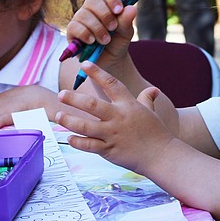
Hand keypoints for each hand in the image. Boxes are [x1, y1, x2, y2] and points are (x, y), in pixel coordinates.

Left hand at [56, 61, 173, 171]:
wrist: (161, 156)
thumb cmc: (156, 133)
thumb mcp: (151, 112)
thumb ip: (147, 99)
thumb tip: (153, 90)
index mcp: (128, 105)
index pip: (111, 83)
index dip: (97, 72)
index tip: (84, 64)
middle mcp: (118, 117)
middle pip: (92, 105)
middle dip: (74, 99)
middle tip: (61, 94)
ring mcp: (113, 134)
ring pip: (86, 126)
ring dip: (70, 121)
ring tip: (58, 115)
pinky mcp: (109, 150)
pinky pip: (89, 145)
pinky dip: (77, 142)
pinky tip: (69, 137)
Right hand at [66, 0, 136, 68]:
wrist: (110, 61)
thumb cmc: (117, 42)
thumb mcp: (125, 33)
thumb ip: (126, 21)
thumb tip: (132, 8)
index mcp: (105, 5)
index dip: (111, 0)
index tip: (119, 10)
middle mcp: (91, 9)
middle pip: (92, 1)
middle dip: (104, 14)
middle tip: (113, 28)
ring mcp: (80, 19)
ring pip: (84, 15)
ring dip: (97, 28)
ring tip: (106, 40)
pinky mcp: (72, 31)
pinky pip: (74, 27)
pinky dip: (85, 34)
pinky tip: (92, 42)